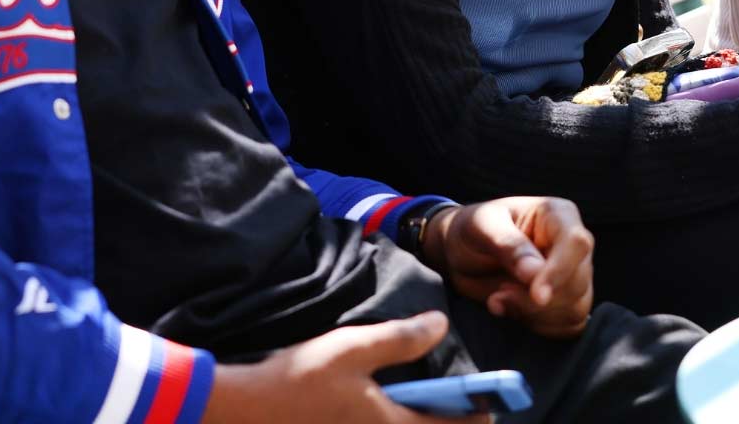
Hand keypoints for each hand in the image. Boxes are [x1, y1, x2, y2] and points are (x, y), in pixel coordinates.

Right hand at [201, 313, 477, 423]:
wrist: (246, 410)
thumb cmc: (300, 378)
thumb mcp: (353, 348)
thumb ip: (401, 338)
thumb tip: (442, 324)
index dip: (475, 418)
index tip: (491, 407)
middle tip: (462, 408)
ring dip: (419, 423)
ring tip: (424, 406)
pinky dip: (393, 423)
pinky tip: (385, 407)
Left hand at [425, 198, 593, 338]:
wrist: (462, 253)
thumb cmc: (473, 229)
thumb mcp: (481, 227)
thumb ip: (508, 245)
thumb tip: (535, 272)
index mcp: (558, 215)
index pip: (576, 244)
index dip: (559, 272)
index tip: (536, 295)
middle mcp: (571, 245)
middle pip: (577, 282)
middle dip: (536, 299)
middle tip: (499, 293)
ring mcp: (572, 275)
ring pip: (575, 308)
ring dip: (534, 315)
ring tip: (499, 299)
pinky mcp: (565, 302)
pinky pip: (568, 325)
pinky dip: (539, 327)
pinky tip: (512, 312)